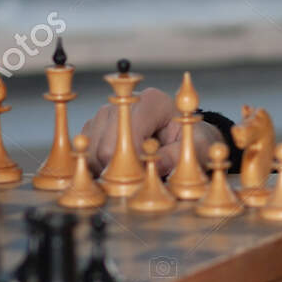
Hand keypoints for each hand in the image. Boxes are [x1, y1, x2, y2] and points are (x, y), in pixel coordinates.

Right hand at [77, 86, 221, 177]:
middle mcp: (124, 103)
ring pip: (92, 152)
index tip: (145, 176)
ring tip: (134, 171)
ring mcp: (106, 113)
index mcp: (151, 101)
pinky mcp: (95, 126)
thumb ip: (175, 157)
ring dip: (109, 170)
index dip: (133, 162)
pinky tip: (121, 168)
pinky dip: (99, 167)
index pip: (126, 135)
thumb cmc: (191, 139)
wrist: (184, 135)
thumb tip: (152, 168)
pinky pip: (86, 153)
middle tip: (140, 180)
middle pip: (104, 146)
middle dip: (120, 170)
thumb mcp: (196, 148)